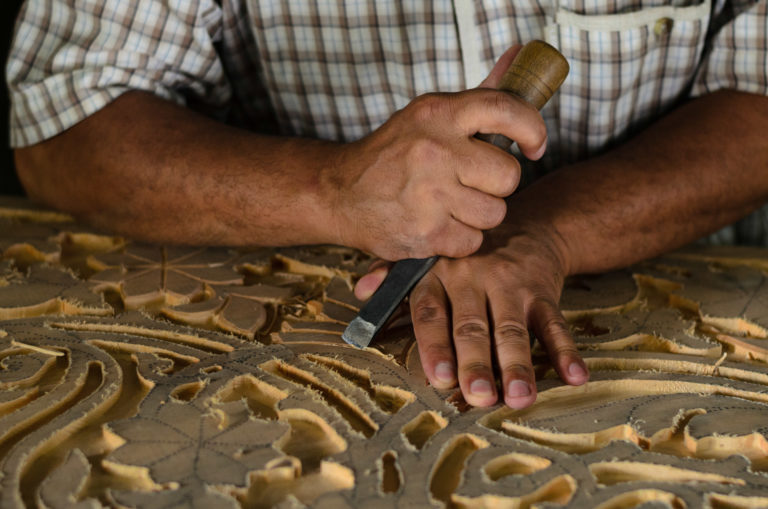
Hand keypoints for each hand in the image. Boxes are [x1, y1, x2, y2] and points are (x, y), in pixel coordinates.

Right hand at [326, 46, 546, 260]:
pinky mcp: (424, 233)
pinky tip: (436, 225)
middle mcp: (434, 151)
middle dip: (494, 184)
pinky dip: (459, 239)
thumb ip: (479, 95)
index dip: (532, 129)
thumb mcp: (428, 115)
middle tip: (467, 182)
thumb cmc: (391, 154)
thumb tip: (520, 56)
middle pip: (509, 176)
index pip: (506, 110)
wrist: (337, 192)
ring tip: (448, 205)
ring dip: (477, 215)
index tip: (534, 145)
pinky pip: (472, 241)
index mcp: (437, 114)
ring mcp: (428, 195)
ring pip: (494, 213)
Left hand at [355, 225, 588, 408]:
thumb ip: (393, 276)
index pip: (432, 311)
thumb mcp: (428, 256)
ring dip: (518, 365)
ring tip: (520, 397)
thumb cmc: (465, 253)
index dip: (434, 344)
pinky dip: (565, 350)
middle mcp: (474, 279)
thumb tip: (360, 292)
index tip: (438, 376)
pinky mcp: (543, 292)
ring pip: (513, 329)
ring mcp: (512, 286)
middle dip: (476, 363)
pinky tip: (574, 376)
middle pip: (473, 326)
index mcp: (439, 275)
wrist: (526, 224)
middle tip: (478, 396)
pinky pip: (555, 322)